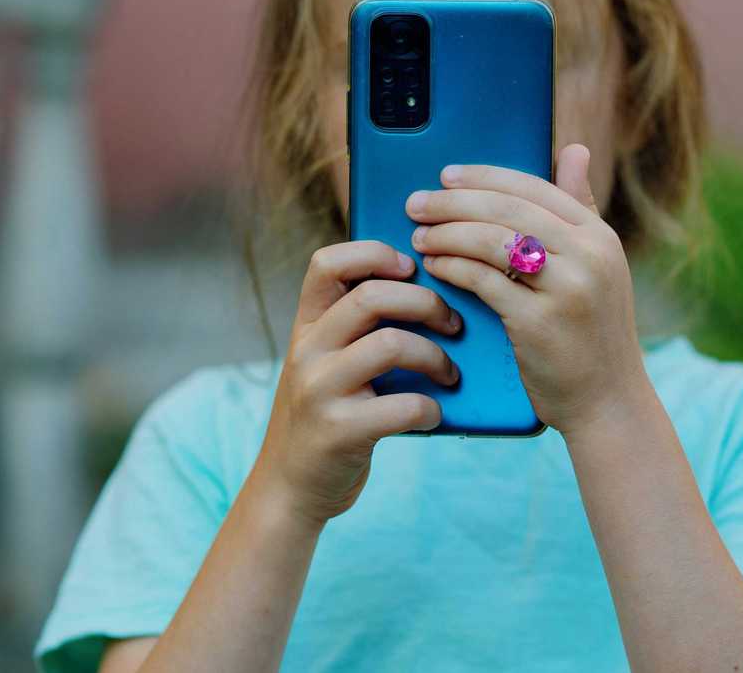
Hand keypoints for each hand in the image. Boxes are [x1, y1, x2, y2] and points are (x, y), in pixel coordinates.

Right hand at [255, 241, 463, 525]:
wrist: (289, 489)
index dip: (374, 253)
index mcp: (306, 327)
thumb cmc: (327, 417)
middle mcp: (307, 351)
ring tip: (450, 374)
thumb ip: (357, 330)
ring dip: (436, 356)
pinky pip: (401, 406)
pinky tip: (433, 414)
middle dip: (427, 303)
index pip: (327, 263)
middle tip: (453, 324)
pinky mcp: (338, 432)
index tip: (412, 268)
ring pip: (390, 344)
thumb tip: (433, 292)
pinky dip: (429, 408)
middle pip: (371, 296)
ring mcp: (319, 391)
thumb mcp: (326, 364)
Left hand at [406, 143, 648, 436]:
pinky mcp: (538, 322)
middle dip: (455, 201)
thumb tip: (574, 149)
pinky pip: (483, 281)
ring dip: (447, 233)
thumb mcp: (599, 268)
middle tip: (417, 202)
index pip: (535, 187)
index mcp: (601, 236)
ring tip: (419, 234)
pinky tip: (434, 265)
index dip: (485, 177)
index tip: (447, 176)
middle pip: (507, 208)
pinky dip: (453, 267)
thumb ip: (580, 210)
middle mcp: (589, 255)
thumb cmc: (593, 334)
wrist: (609, 403)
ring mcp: (566, 289)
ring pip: (491, 240)